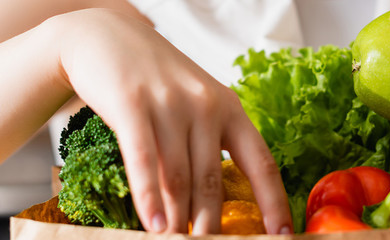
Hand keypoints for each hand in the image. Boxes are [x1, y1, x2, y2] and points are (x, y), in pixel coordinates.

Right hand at [49, 9, 291, 234]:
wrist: (106, 35)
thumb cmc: (156, 78)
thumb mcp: (195, 102)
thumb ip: (207, 144)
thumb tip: (210, 204)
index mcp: (230, 108)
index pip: (261, 163)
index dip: (274, 202)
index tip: (283, 235)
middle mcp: (206, 105)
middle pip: (214, 180)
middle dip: (211, 224)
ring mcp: (170, 104)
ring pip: (179, 176)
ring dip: (177, 218)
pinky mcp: (132, 104)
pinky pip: (144, 159)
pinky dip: (148, 197)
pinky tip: (152, 223)